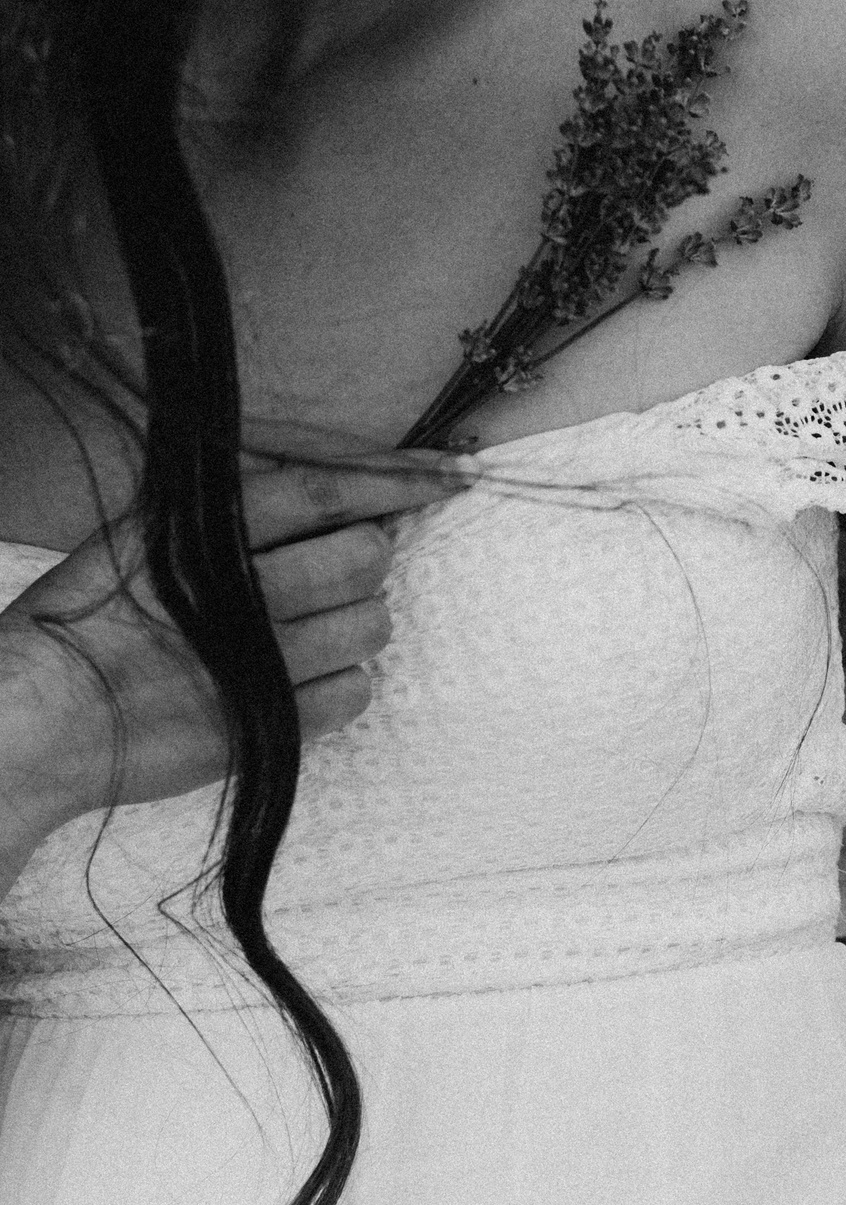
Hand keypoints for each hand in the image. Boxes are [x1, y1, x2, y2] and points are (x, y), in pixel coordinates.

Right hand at [0, 456, 461, 845]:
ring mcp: (257, 664)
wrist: (34, 724)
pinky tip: (303, 679)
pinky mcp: (264, 726)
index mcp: (205, 533)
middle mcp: (239, 592)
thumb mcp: (136, 537)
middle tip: (339, 570)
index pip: (327, 491)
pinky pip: (353, 695)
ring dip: (357, 623)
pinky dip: (343, 685)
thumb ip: (221, 509)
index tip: (446, 478)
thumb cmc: (82, 623)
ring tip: (312, 629)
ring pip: (370, 625)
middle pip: (364, 557)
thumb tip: (317, 489)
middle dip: (365, 560)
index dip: (396, 483)